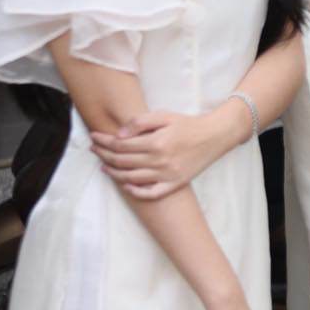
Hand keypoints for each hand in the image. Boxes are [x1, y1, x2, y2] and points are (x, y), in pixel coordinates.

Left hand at [92, 106, 241, 200]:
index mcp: (156, 142)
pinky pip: (151, 193)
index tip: (94, 137)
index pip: (120, 145)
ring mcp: (168, 174)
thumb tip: (119, 135)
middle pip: (122, 161)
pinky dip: (136, 192)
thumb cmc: (189, 124)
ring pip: (131, 178)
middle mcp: (160, 160)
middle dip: (103, 155)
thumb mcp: (165, 116)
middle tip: (95, 150)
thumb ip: (140, 122)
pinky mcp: (175, 183)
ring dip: (113, 173)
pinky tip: (126, 185)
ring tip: (104, 167)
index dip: (104, 141)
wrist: (215, 136)